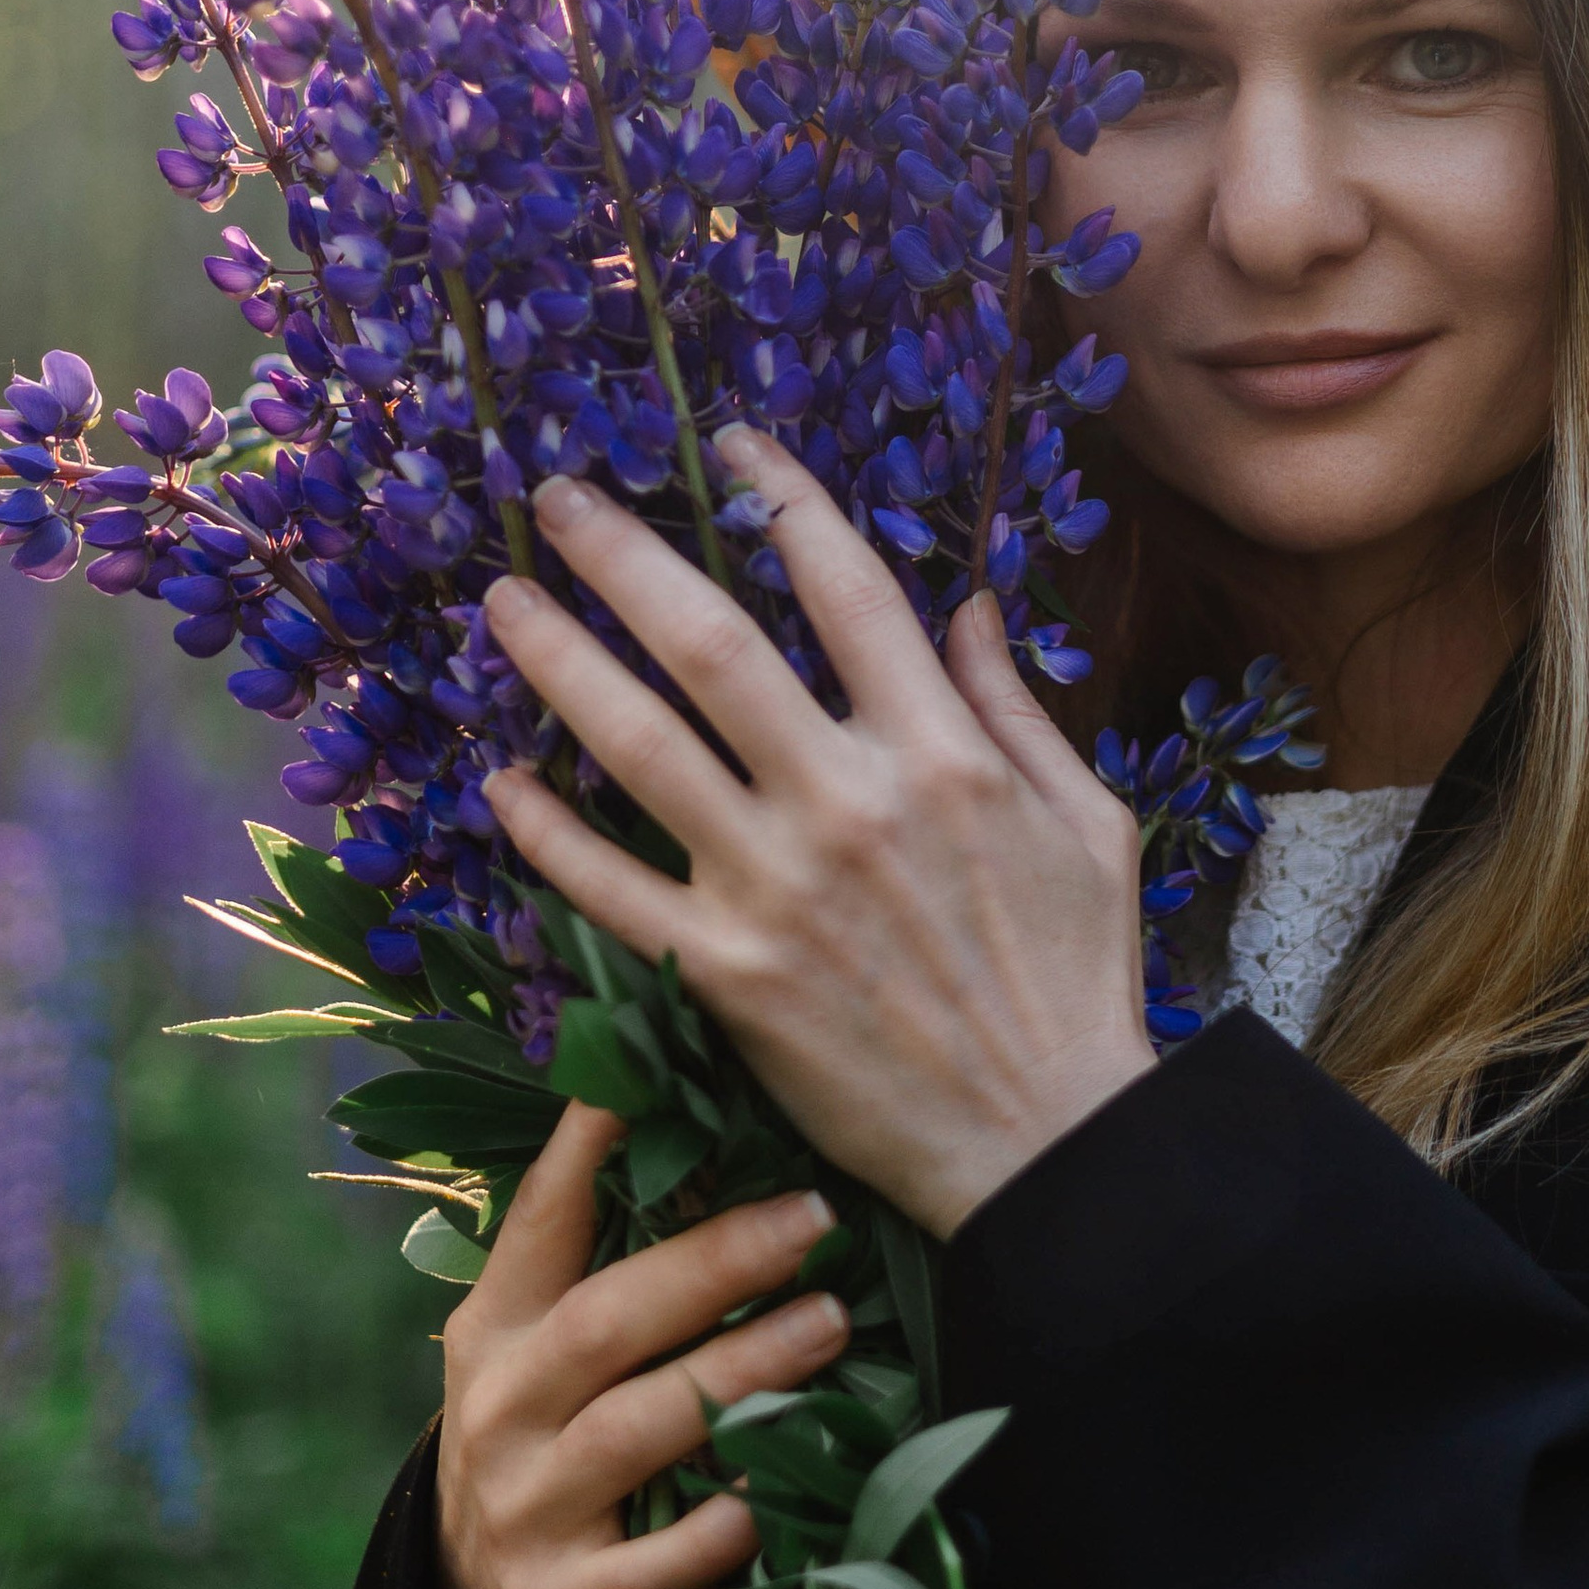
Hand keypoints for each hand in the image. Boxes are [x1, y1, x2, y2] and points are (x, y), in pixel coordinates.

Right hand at [436, 1096, 850, 1588]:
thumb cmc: (544, 1439)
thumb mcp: (537, 1347)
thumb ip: (601, 1261)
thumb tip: (709, 1129)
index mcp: (494, 1327)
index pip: (539, 1221)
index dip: (587, 1145)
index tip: (640, 1069)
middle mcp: (499, 1409)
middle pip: (607, 1322)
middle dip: (714, 1264)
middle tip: (813, 1218)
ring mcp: (526, 1507)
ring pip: (636, 1428)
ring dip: (740, 1369)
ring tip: (831, 1321)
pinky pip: (655, 1559)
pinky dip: (722, 1522)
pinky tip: (785, 1483)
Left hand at [480, 433, 1156, 1238]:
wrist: (1047, 1143)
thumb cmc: (1081, 978)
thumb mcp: (1085, 818)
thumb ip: (1016, 705)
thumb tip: (968, 604)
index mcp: (942, 751)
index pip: (845, 585)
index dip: (782, 497)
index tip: (731, 445)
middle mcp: (848, 800)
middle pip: (709, 642)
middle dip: (622, 554)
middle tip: (556, 498)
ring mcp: (776, 887)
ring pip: (636, 746)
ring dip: (558, 662)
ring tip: (502, 605)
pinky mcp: (726, 974)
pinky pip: (610, 888)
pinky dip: (547, 832)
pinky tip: (505, 782)